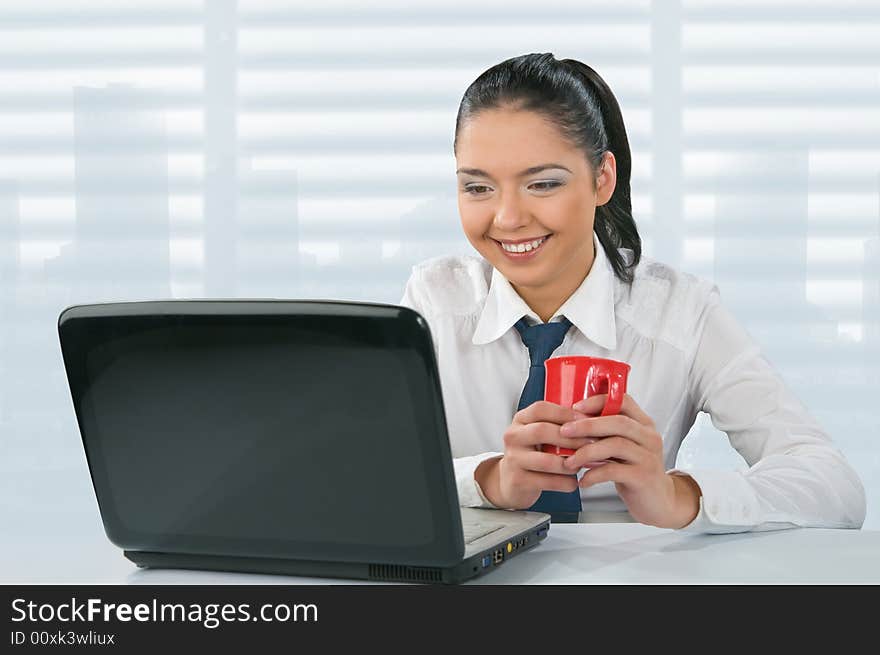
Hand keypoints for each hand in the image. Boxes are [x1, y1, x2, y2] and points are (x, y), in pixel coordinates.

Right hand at [475, 401, 595, 509]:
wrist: (512, 481)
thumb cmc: (532, 454)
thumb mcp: (539, 434)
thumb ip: (558, 424)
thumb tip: (590, 418)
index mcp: (521, 420)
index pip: (540, 409)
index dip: (564, 413)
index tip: (585, 420)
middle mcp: (513, 436)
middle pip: (542, 431)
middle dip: (571, 439)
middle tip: (590, 444)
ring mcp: (513, 459)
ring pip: (547, 461)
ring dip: (570, 464)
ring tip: (580, 465)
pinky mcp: (518, 480)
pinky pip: (548, 482)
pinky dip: (565, 482)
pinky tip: (572, 481)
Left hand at [559, 393, 701, 528]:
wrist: (658, 502)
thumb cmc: (635, 471)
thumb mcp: (623, 447)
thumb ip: (607, 433)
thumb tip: (573, 421)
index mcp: (643, 425)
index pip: (623, 401)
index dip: (598, 401)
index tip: (575, 408)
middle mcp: (649, 437)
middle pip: (618, 422)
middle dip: (587, 425)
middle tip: (564, 431)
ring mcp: (648, 457)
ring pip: (615, 445)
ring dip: (586, 451)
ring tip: (569, 461)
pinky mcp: (643, 477)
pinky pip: (614, 471)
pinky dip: (593, 474)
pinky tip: (583, 480)